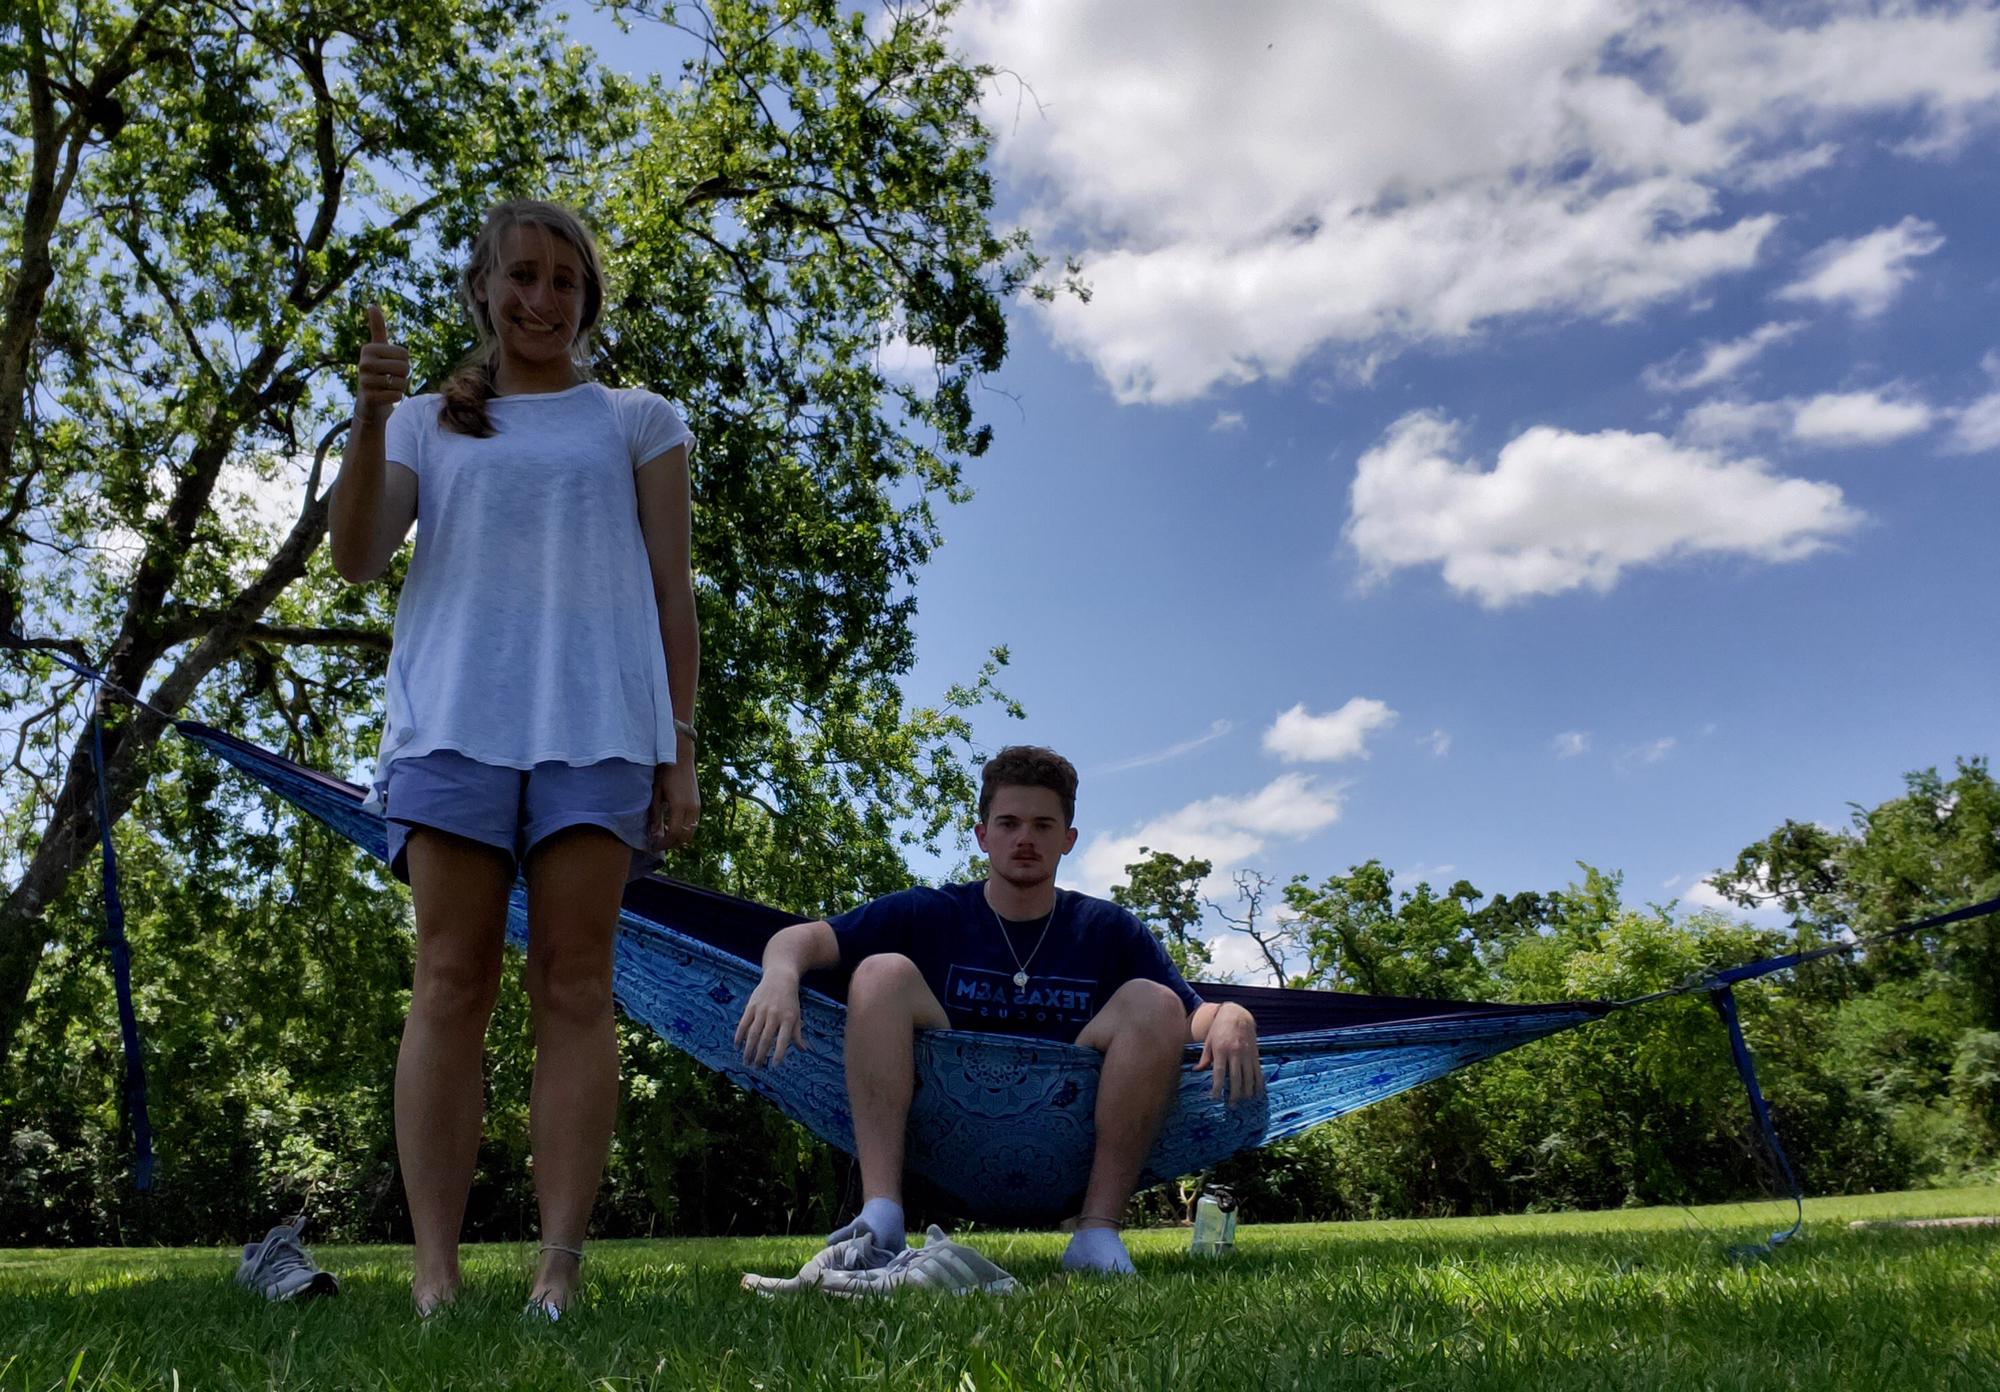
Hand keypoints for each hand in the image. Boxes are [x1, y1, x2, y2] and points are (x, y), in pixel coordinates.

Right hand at [354, 303, 408, 428]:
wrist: (369, 401)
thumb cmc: (378, 371)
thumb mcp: (379, 349)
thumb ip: (378, 328)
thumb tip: (372, 305)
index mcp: (368, 349)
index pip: (404, 354)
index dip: (404, 362)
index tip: (391, 365)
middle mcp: (363, 363)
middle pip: (404, 368)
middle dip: (404, 376)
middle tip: (392, 378)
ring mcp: (364, 381)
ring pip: (401, 383)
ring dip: (400, 387)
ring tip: (388, 387)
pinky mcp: (369, 398)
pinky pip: (397, 395)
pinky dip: (396, 397)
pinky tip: (386, 396)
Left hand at [649, 759, 698, 850]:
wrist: (681, 758)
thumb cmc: (665, 773)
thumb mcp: (656, 794)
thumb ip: (655, 815)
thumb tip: (653, 834)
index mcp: (679, 807)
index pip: (674, 834)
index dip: (665, 844)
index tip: (655, 846)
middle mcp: (691, 809)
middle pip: (685, 837)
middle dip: (672, 844)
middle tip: (660, 844)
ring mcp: (697, 807)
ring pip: (691, 831)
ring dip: (680, 838)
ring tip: (666, 836)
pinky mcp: (698, 804)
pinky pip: (694, 823)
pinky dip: (685, 829)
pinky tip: (673, 825)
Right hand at [734, 970, 806, 1067]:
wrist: (780, 977)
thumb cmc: (790, 1000)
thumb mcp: (797, 1015)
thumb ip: (797, 1034)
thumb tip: (803, 1050)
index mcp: (788, 1019)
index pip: (783, 1040)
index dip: (778, 1053)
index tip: (774, 1065)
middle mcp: (775, 1015)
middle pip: (766, 1039)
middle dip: (760, 1055)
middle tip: (756, 1067)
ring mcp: (762, 1010)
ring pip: (753, 1033)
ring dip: (748, 1049)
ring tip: (746, 1061)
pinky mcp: (751, 1006)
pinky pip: (744, 1023)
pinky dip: (739, 1036)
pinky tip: (737, 1046)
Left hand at [1195, 1002, 1263, 1104]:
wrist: (1237, 1015)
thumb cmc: (1219, 1028)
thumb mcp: (1209, 1041)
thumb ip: (1204, 1057)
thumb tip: (1196, 1071)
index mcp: (1221, 1049)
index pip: (1219, 1072)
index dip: (1217, 1086)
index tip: (1215, 1098)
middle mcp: (1235, 1052)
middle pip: (1235, 1077)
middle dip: (1234, 1093)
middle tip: (1231, 1105)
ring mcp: (1247, 1054)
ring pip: (1249, 1077)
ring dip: (1247, 1091)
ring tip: (1243, 1102)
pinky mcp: (1255, 1054)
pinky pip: (1258, 1071)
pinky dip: (1258, 1083)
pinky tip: (1257, 1093)